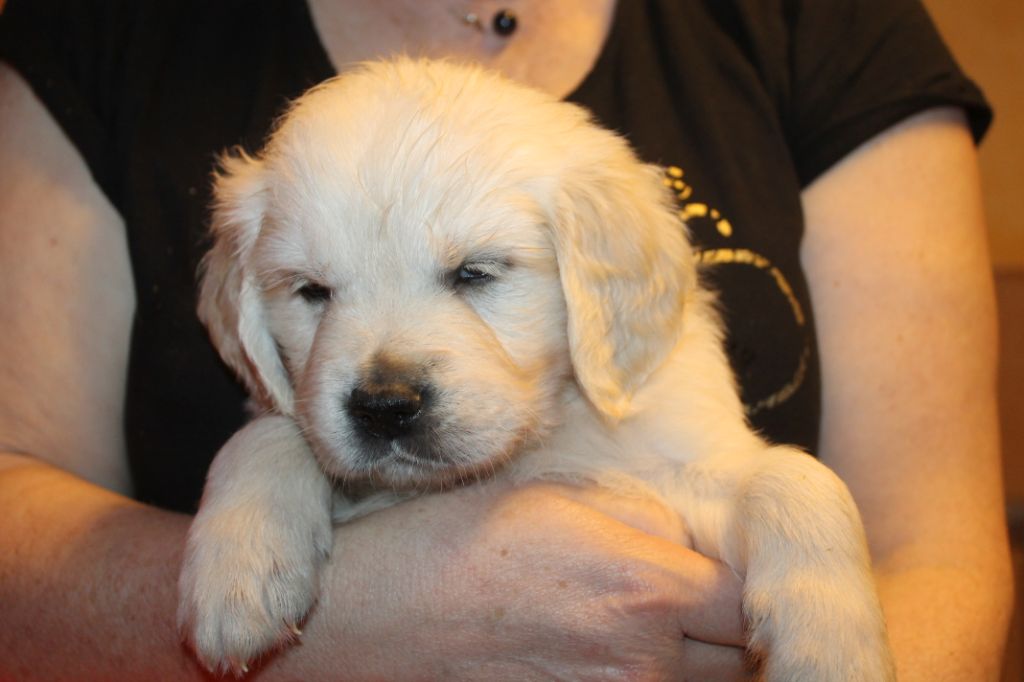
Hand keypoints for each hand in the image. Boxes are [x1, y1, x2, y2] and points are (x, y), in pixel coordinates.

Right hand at [289, 481, 750, 680]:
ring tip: (667, 629)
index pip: (753, 601)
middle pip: (743, 661)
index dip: (755, 584)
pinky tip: (612, 655)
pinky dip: (653, 680)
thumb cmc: (460, 541)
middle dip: (736, 631)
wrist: (379, 613)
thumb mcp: (558, 497)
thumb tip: (688, 542)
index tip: (733, 570)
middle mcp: (640, 661)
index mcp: (642, 587)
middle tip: (705, 602)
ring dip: (699, 663)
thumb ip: (647, 518)